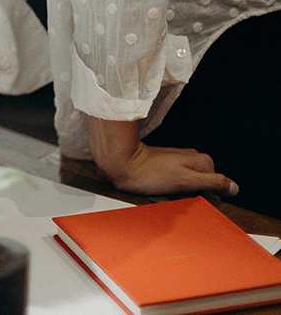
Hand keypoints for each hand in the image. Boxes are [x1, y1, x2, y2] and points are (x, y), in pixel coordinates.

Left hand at [89, 117, 237, 196]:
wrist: (122, 164)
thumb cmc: (151, 173)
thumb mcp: (185, 180)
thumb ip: (211, 182)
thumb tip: (234, 187)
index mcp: (202, 161)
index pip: (218, 186)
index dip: (208, 197)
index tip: (192, 199)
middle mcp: (193, 158)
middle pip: (205, 185)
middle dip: (194, 195)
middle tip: (176, 195)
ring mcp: (180, 162)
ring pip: (191, 186)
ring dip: (181, 194)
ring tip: (165, 193)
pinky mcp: (167, 167)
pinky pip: (177, 184)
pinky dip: (171, 191)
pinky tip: (160, 191)